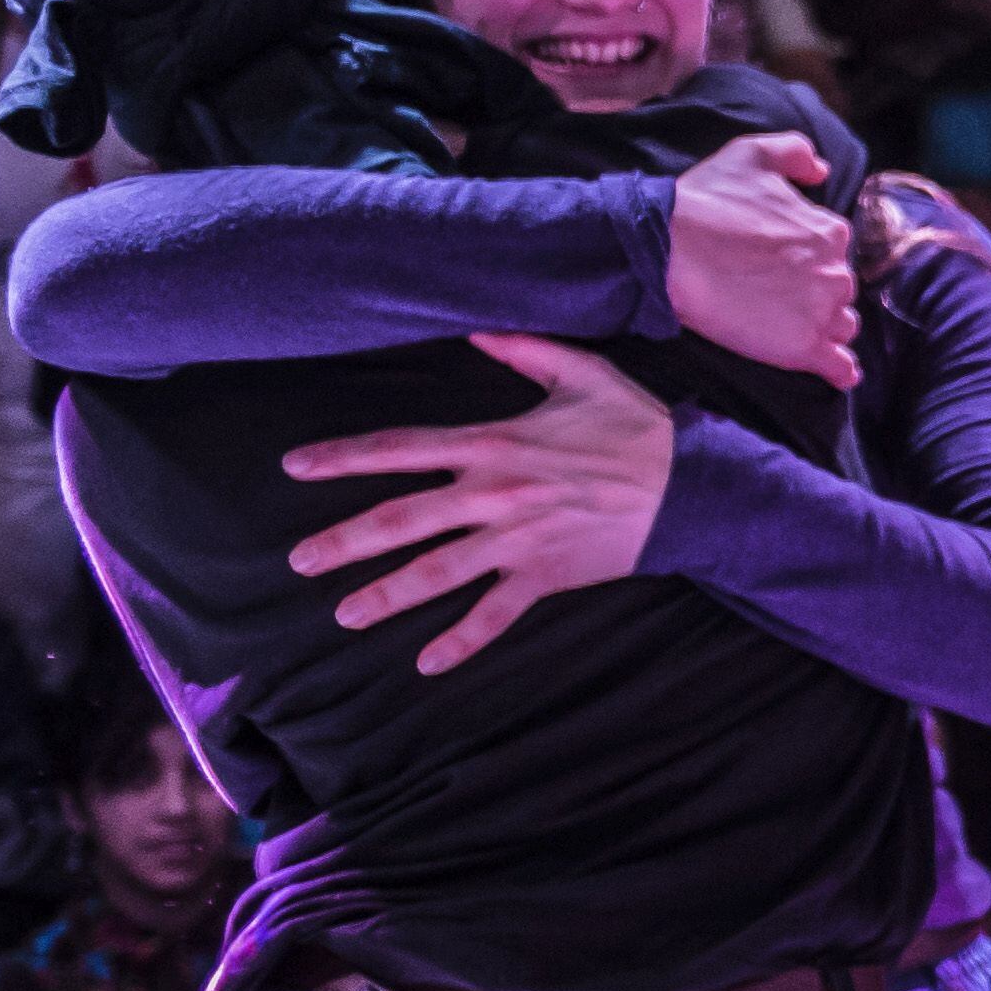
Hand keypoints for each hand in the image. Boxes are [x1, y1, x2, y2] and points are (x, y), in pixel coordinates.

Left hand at [284, 335, 677, 674]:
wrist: (696, 484)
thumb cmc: (639, 426)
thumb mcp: (582, 371)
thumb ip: (523, 348)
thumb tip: (475, 327)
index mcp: (492, 443)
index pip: (399, 450)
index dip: (342, 457)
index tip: (294, 468)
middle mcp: (494, 495)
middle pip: (402, 521)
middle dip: (344, 542)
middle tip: (298, 561)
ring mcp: (518, 541)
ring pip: (437, 573)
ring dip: (386, 595)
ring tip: (343, 614)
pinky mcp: (548, 576)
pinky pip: (496, 614)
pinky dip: (461, 641)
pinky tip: (426, 663)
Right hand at [666, 133, 861, 387]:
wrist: (667, 251)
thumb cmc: (704, 201)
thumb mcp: (751, 154)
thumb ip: (795, 152)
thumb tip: (823, 170)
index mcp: (829, 231)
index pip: (833, 249)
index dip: (806, 255)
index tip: (776, 259)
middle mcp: (836, 272)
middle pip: (838, 288)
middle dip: (815, 289)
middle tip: (774, 290)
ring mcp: (822, 313)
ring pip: (841, 324)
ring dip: (824, 324)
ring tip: (788, 323)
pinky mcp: (802, 348)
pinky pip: (839, 366)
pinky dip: (840, 369)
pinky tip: (834, 370)